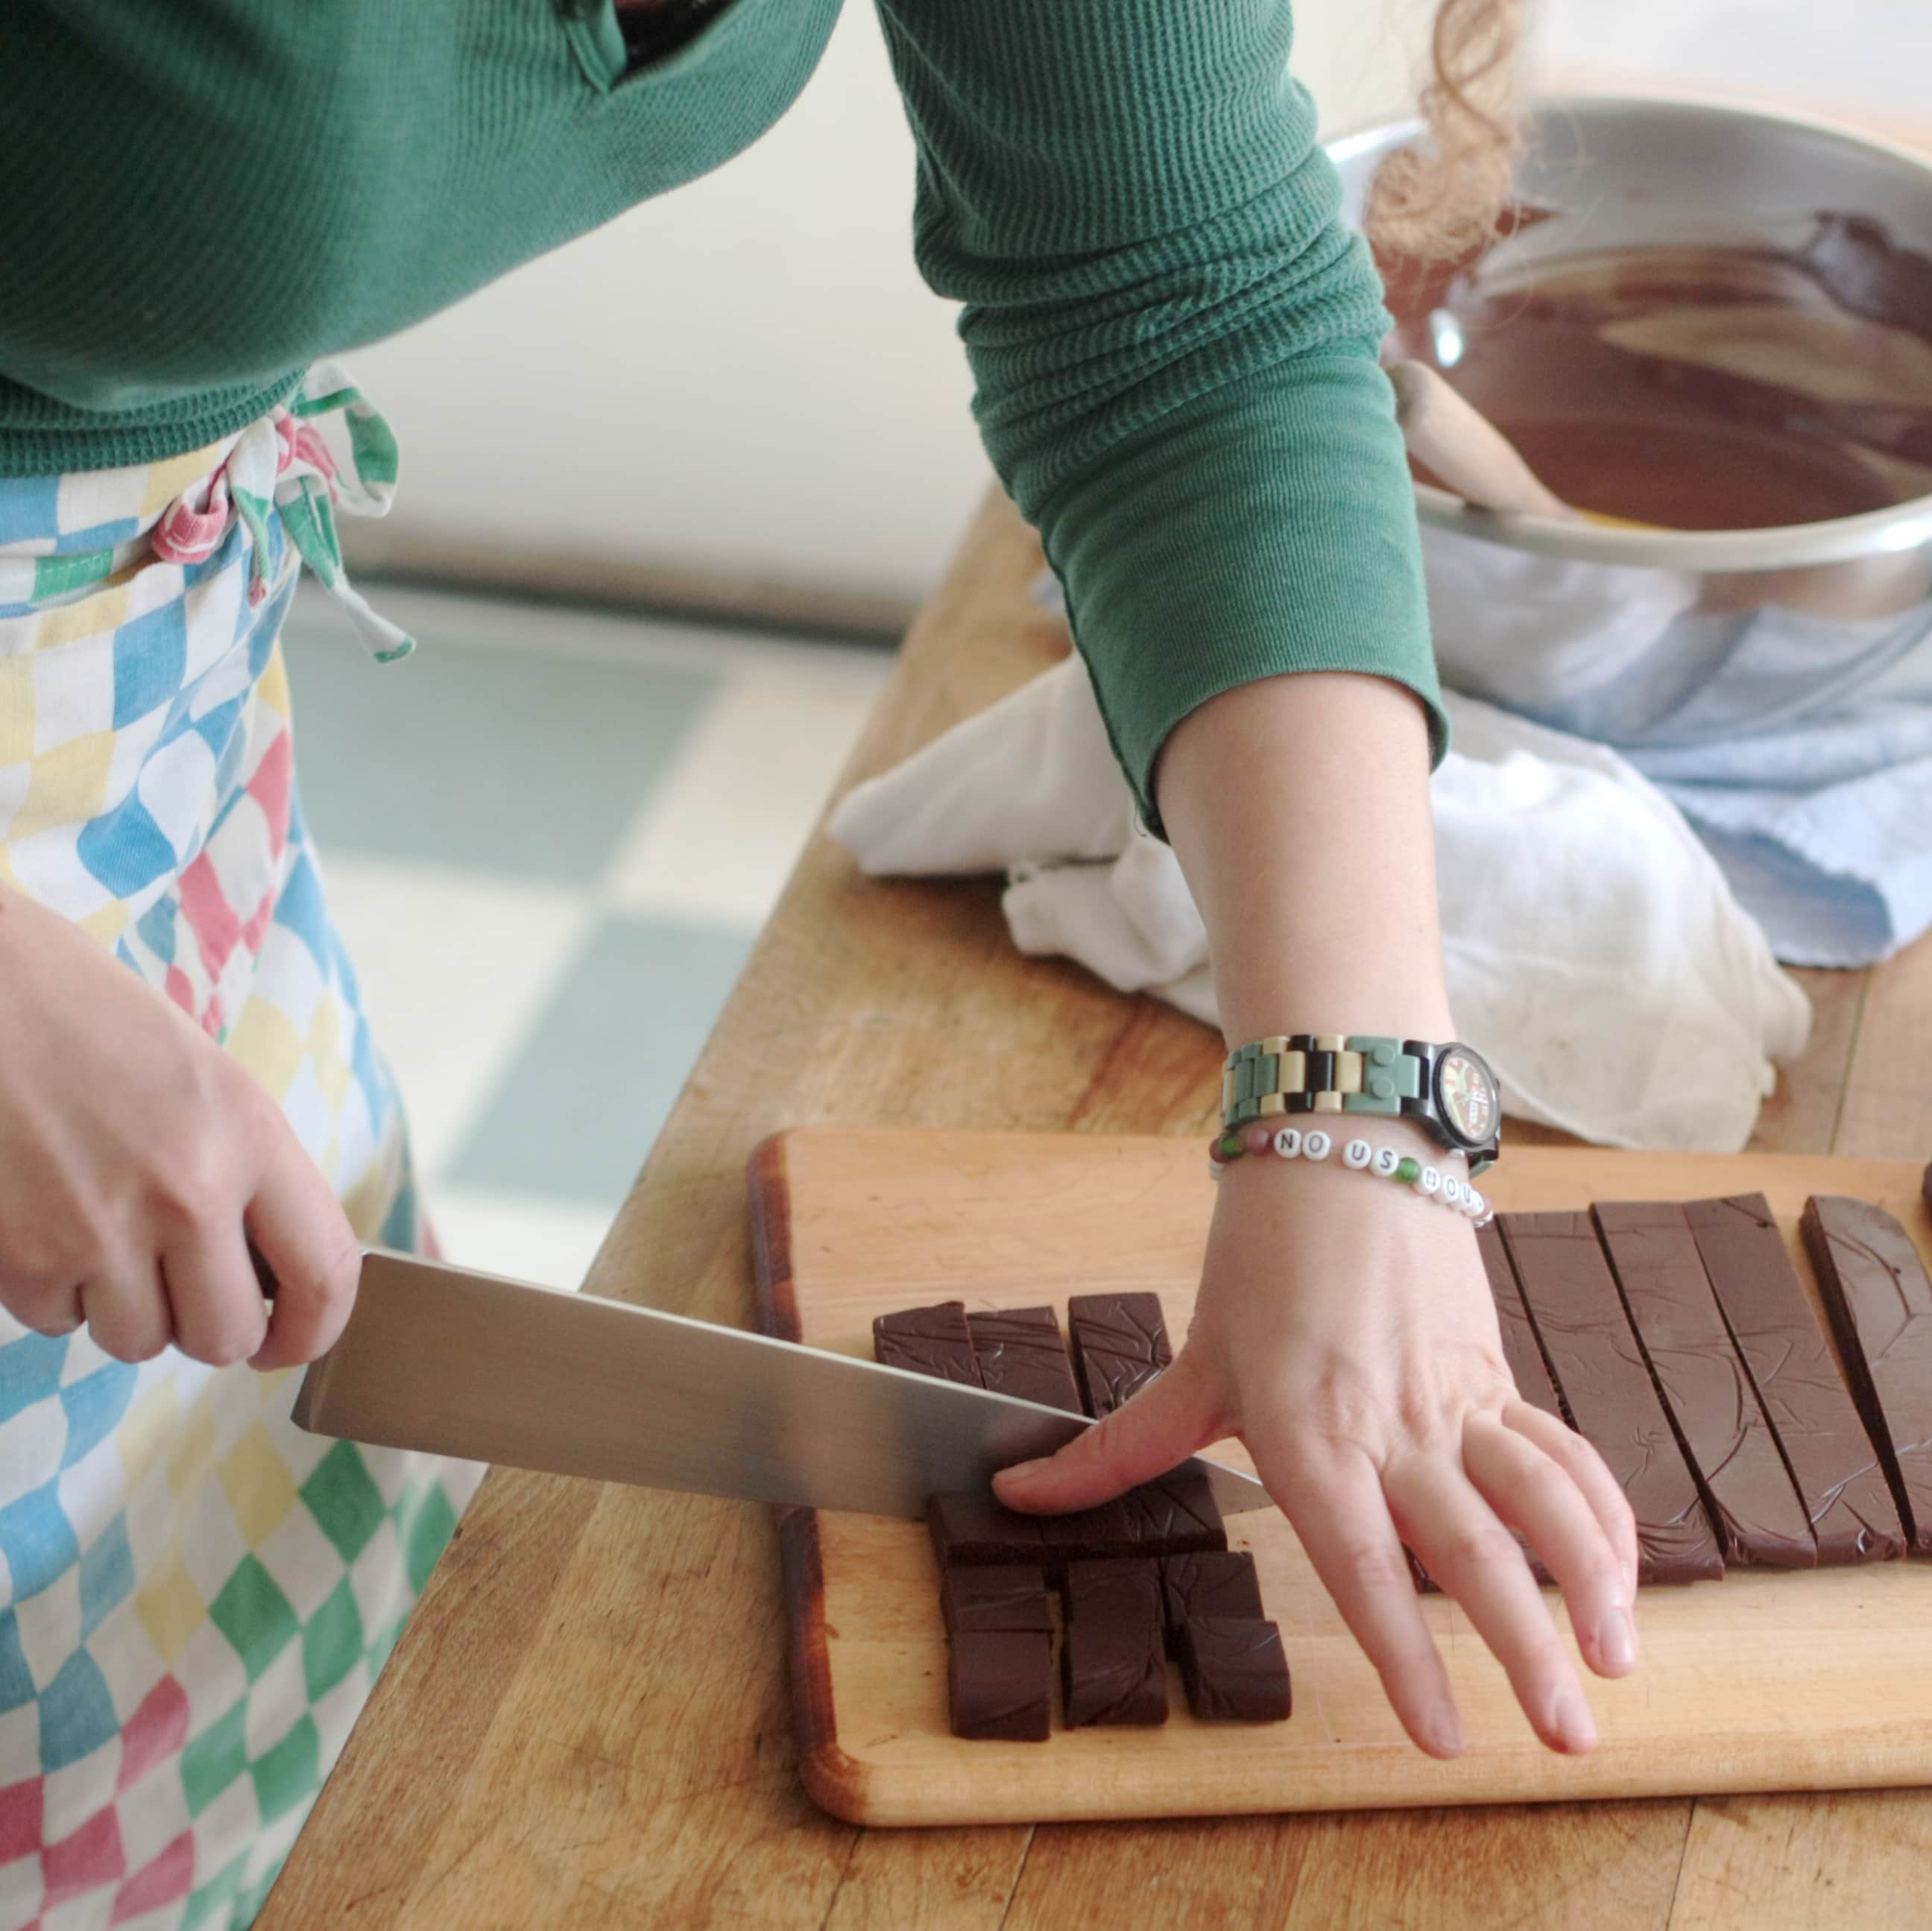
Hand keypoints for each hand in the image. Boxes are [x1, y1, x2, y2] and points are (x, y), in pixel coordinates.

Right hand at [0, 883, 360, 1366]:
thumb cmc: (89, 1020)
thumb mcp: (205, 1080)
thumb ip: (246, 1173)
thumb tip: (272, 1277)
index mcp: (250, 1135)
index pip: (326, 1271)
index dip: (314, 1327)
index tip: (290, 1342)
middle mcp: (187, 1191)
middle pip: (226, 1337)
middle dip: (205, 1325)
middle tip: (180, 1282)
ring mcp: (98, 1229)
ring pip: (138, 1340)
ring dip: (124, 1305)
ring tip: (101, 1226)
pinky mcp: (18, 1255)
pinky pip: (58, 1319)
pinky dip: (53, 1289)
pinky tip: (44, 1218)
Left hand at [995, 1144, 1638, 1756]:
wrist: (1342, 1144)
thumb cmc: (1260, 1255)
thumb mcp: (1193, 1360)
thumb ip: (1117, 1447)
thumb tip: (1016, 1495)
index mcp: (1310, 1432)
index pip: (1361, 1563)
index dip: (1403, 1655)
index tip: (1443, 1737)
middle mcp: (1393, 1425)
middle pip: (1474, 1548)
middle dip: (1525, 1649)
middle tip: (1567, 1739)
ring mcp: (1455, 1397)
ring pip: (1543, 1498)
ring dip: (1593, 1581)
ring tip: (1616, 1663)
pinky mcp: (1495, 1371)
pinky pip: (1560, 1450)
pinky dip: (1600, 1512)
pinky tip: (1620, 1573)